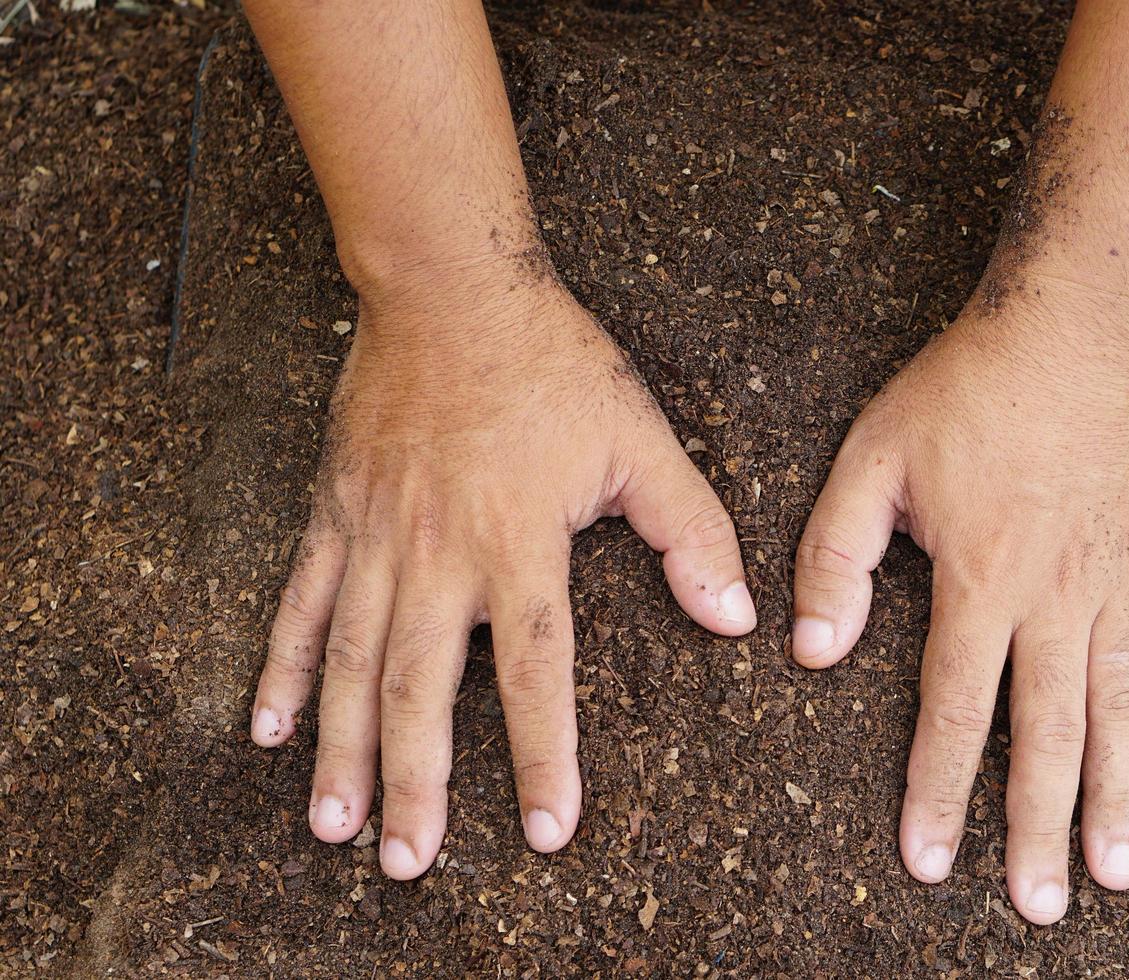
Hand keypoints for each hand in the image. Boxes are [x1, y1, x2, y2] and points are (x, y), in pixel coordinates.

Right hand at [249, 261, 755, 879]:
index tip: (545, 831)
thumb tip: (733, 615)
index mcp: (521, 545)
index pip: (536, 674)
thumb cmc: (554, 364)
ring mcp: (378, 537)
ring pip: (355, 663)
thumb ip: (688, 530)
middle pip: (424, 692)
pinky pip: (304, 603)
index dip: (544, 757)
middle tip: (409, 863)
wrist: (452, 290)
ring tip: (335, 828)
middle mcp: (441, 556)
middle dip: (417, 784)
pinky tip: (270, 727)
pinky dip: (286, 667)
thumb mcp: (640, 440)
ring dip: (343, 750)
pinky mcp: (336, 513)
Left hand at [791, 294, 1128, 923]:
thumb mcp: (870, 460)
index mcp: (978, 580)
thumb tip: (812, 650)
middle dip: (1036, 827)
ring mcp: (1118, 585)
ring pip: (1120, 712)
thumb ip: (835, 556)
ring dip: (1116, 799)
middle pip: (1046, 735)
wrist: (1073, 327)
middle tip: (1041, 904)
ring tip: (1118, 872)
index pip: (953, 708)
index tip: (931, 860)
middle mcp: (1056, 599)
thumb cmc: (965, 390)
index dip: (938, 790)